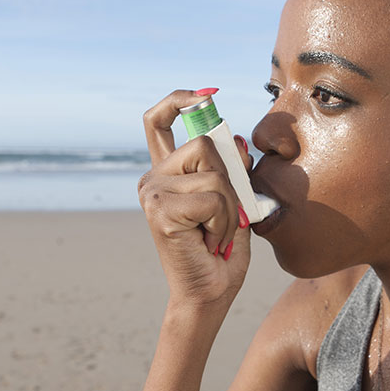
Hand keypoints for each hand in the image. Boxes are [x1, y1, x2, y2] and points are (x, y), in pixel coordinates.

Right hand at [138, 90, 253, 309]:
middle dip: (230, 180)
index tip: (206, 95)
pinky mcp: (160, 211)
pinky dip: (224, 222)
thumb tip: (236, 138)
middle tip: (224, 216)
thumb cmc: (222, 252)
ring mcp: (152, 193)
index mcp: (167, 173)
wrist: (210, 295)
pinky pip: (213, 198)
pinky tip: (211, 242)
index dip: (180, 100)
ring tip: (217, 233)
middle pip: (204, 145)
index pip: (159, 121)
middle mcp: (153, 179)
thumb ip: (232, 170)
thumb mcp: (235, 202)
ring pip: (214, 174)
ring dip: (230, 208)